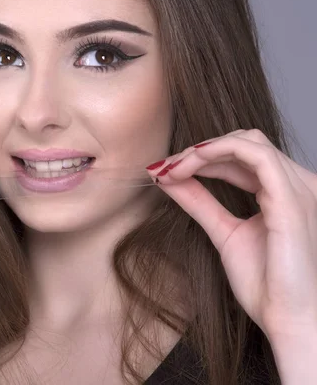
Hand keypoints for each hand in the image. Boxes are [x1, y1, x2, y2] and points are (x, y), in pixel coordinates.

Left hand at [145, 129, 316, 339]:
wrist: (287, 319)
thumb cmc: (265, 284)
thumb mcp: (223, 233)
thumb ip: (200, 203)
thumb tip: (169, 178)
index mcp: (286, 193)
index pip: (242, 158)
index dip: (201, 159)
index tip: (164, 171)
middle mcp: (297, 185)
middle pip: (243, 144)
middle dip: (198, 152)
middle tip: (164, 168)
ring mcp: (298, 188)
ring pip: (248, 142)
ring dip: (202, 150)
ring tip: (171, 169)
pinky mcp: (291, 198)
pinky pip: (254, 155)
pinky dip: (216, 151)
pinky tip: (189, 164)